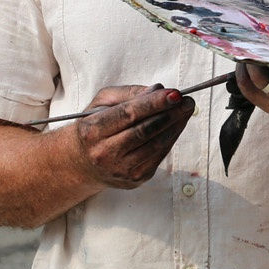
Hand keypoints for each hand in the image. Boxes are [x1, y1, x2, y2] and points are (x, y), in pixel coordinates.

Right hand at [67, 84, 194, 189]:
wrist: (81, 163)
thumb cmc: (93, 126)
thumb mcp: (101, 103)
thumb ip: (128, 93)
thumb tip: (157, 90)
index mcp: (92, 131)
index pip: (129, 115)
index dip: (154, 103)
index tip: (175, 93)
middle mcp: (104, 153)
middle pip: (145, 131)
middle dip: (171, 113)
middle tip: (187, 100)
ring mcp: (121, 169)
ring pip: (156, 145)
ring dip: (176, 126)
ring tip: (186, 110)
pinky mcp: (135, 179)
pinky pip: (159, 156)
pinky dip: (171, 138)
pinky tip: (177, 125)